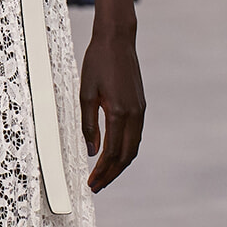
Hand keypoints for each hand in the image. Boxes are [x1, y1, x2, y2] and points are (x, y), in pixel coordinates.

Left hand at [79, 27, 144, 192]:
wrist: (117, 40)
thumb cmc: (98, 62)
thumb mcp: (85, 93)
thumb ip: (89, 124)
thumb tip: (91, 151)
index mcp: (119, 112)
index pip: (111, 153)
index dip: (101, 172)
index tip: (91, 183)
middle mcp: (134, 114)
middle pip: (126, 156)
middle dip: (111, 174)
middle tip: (96, 186)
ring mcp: (140, 111)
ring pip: (133, 148)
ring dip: (120, 165)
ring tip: (105, 175)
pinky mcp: (140, 106)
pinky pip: (135, 136)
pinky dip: (126, 150)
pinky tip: (114, 154)